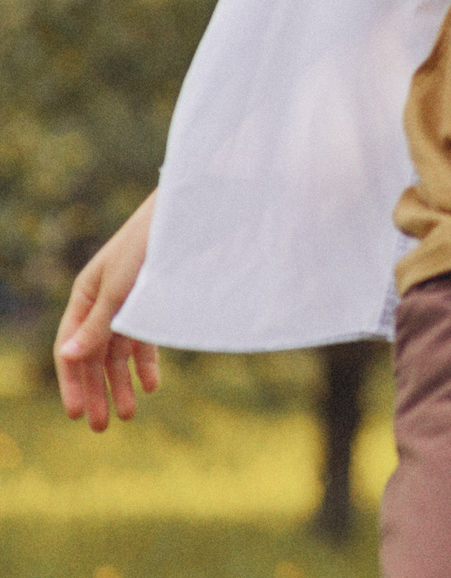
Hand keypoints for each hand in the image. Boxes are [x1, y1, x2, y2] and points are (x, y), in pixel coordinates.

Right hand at [55, 190, 161, 432]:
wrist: (190, 216)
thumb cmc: (149, 245)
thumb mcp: (120, 287)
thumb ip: (97, 324)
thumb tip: (68, 358)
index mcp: (85, 295)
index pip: (70, 347)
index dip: (72, 381)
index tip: (76, 413)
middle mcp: (102, 301)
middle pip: (93, 355)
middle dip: (95, 390)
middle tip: (100, 426)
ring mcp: (128, 303)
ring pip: (118, 351)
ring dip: (121, 382)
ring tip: (129, 414)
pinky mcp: (153, 301)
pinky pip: (143, 339)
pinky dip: (146, 362)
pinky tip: (151, 384)